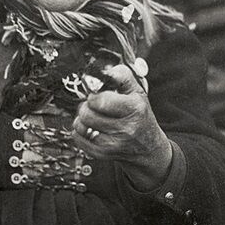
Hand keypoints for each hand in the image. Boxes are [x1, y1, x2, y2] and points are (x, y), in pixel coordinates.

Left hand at [72, 64, 172, 189]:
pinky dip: (80, 131)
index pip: (100, 100)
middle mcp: (126, 128)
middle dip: (87, 106)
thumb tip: (102, 70)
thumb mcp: (137, 91)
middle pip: (87, 113)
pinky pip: (77, 138)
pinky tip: (92, 128)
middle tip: (95, 106)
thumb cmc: (139, 114)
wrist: (147, 146)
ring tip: (94, 117)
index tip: (97, 94)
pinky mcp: (102, 154)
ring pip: (80, 125)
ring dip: (83, 118)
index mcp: (135, 109)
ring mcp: (113, 144)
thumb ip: (121, 75)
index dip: (94, 95)